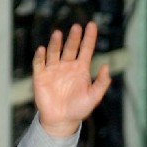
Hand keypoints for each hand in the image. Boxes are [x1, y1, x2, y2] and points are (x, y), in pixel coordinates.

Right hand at [32, 21, 111, 136]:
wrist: (61, 121)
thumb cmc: (78, 109)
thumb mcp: (94, 97)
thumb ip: (102, 83)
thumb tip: (107, 66)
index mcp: (80, 69)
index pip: (86, 49)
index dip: (89, 37)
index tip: (91, 25)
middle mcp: (67, 66)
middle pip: (71, 47)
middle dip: (73, 38)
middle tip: (76, 28)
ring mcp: (53, 69)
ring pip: (54, 52)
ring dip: (56, 43)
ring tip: (58, 34)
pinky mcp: (41, 76)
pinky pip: (39, 63)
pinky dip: (40, 56)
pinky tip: (42, 50)